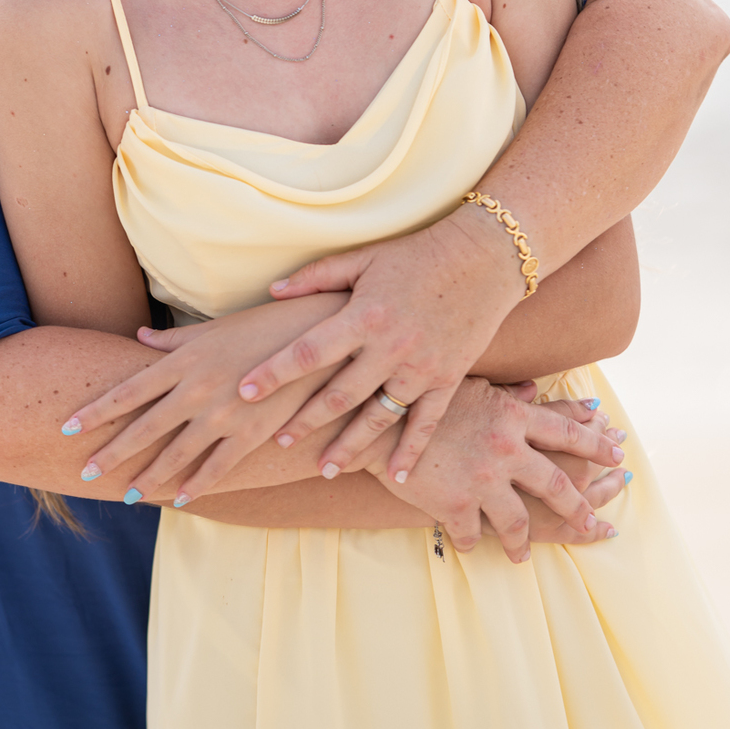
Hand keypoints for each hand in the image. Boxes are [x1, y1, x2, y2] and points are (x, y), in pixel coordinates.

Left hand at [62, 296, 347, 502]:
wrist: (317, 335)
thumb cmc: (263, 325)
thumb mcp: (212, 328)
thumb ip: (172, 341)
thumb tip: (138, 337)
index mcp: (183, 361)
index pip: (127, 390)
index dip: (95, 411)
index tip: (66, 427)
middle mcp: (196, 389)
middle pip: (143, 427)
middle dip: (111, 452)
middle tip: (85, 472)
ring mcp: (223, 414)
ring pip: (175, 453)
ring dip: (148, 476)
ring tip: (125, 494)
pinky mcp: (252, 433)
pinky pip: (217, 466)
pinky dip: (195, 484)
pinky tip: (178, 497)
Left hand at [233, 214, 521, 468]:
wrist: (485, 257)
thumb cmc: (417, 254)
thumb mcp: (364, 257)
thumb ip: (317, 277)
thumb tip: (273, 292)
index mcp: (364, 315)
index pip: (308, 351)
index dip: (274, 373)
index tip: (244, 393)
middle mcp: (391, 346)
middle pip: (338, 395)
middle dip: (304, 421)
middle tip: (276, 443)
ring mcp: (422, 367)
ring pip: (378, 417)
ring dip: (350, 446)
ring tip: (324, 468)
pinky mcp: (449, 378)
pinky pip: (426, 423)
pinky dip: (410, 451)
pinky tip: (395, 474)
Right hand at [361, 377, 625, 562]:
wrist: (376, 420)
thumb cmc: (421, 395)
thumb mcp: (469, 386)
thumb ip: (506, 395)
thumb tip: (534, 391)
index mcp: (512, 417)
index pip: (568, 433)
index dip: (596, 445)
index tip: (618, 456)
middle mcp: (506, 450)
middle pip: (558, 484)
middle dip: (582, 507)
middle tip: (596, 522)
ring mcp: (483, 481)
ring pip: (520, 523)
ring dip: (522, 543)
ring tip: (522, 556)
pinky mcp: (455, 505)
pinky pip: (471, 535)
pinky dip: (471, 543)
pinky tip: (471, 549)